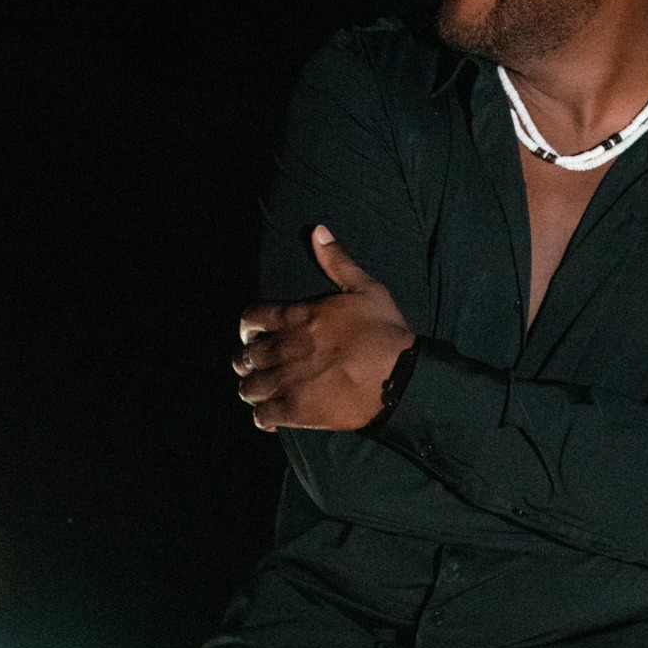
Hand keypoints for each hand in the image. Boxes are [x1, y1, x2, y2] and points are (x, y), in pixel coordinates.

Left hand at [234, 227, 414, 431]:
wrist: (400, 376)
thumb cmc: (385, 332)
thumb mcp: (366, 288)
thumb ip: (337, 262)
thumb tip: (317, 231)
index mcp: (298, 317)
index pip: (252, 317)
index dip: (247, 326)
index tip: (251, 333)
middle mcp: (286, 348)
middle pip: (246, 355)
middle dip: (247, 360)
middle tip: (255, 365)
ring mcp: (288, 381)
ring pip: (249, 387)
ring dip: (251, 388)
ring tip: (259, 391)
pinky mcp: (297, 410)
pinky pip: (263, 416)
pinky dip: (262, 417)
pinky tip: (269, 417)